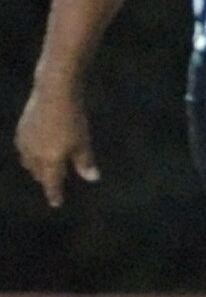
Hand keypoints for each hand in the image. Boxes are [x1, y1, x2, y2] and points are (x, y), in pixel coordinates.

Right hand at [14, 86, 98, 207]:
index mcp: (50, 160)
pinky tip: (35, 150)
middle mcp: (33, 154)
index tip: (56, 203)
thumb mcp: (83, 142)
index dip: (55, 194)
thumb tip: (92, 178)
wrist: (53, 93)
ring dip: (37, 168)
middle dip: (47, 179)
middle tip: (54, 183)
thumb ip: (85, 162)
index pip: (52, 183)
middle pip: (39, 173)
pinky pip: (23, 148)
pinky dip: (30, 154)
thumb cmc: (73, 119)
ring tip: (45, 169)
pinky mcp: (21, 128)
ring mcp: (24, 141)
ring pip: (28, 162)